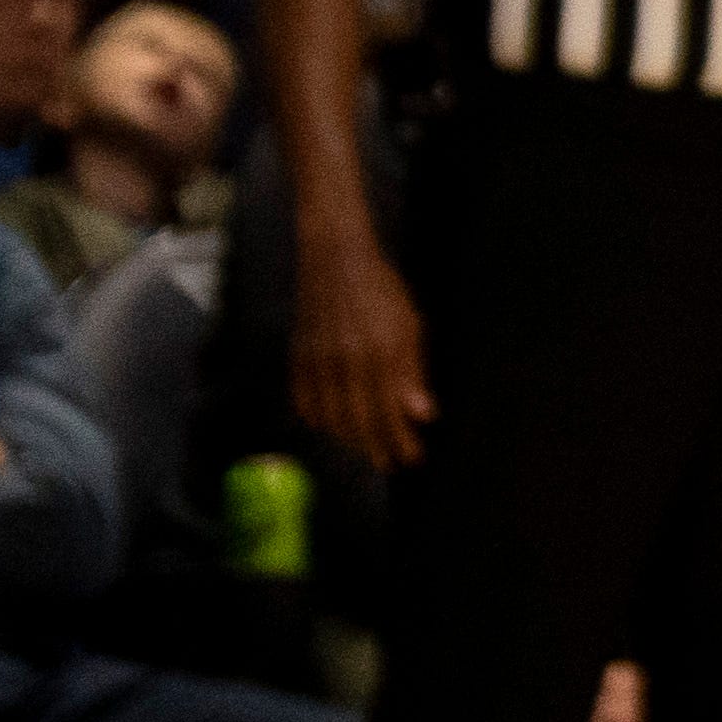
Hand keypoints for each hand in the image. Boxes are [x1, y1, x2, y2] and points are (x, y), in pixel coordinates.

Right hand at [295, 210, 434, 470]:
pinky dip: (321, 420)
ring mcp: (318, 361)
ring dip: (351, 438)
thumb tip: (423, 415)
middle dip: (376, 446)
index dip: (399, 440)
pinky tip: (335, 426)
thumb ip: (412, 373)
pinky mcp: (298, 359)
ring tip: (368, 446)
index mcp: (380, 351)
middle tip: (390, 461)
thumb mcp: (410, 325)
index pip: (389, 411)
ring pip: (331, 418)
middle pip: (359, 421)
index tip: (411, 458)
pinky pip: (306, 404)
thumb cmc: (382, 291)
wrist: (335, 260)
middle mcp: (346, 360)